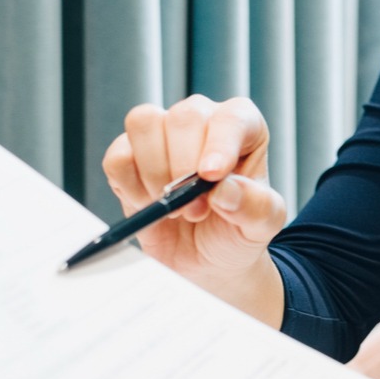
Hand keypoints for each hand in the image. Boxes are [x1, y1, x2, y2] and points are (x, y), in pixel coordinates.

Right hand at [102, 95, 287, 325]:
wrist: (206, 261)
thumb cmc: (237, 231)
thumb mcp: (261, 225)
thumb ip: (256, 206)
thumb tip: (225, 188)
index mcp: (243, 127)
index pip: (231, 118)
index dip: (219, 144)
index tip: (210, 176)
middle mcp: (202, 121)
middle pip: (183, 117)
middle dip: (185, 169)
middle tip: (196, 210)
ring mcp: (162, 134)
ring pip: (144, 124)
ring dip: (155, 173)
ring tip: (174, 208)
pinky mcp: (128, 156)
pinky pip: (117, 156)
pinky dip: (129, 185)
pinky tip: (149, 205)